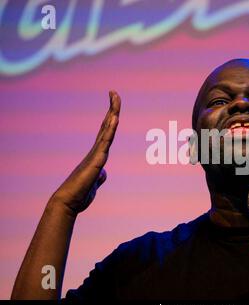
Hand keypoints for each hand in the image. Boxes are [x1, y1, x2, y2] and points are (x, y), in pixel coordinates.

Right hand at [49, 91, 120, 216]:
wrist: (68, 202)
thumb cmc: (80, 193)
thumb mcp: (95, 182)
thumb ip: (99, 175)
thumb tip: (103, 172)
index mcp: (97, 154)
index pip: (106, 132)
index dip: (110, 118)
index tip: (113, 104)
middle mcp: (96, 150)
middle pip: (107, 125)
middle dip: (112, 109)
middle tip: (114, 93)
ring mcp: (96, 154)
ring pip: (107, 130)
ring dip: (112, 113)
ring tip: (115, 98)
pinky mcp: (96, 161)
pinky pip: (105, 142)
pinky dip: (110, 130)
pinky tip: (115, 119)